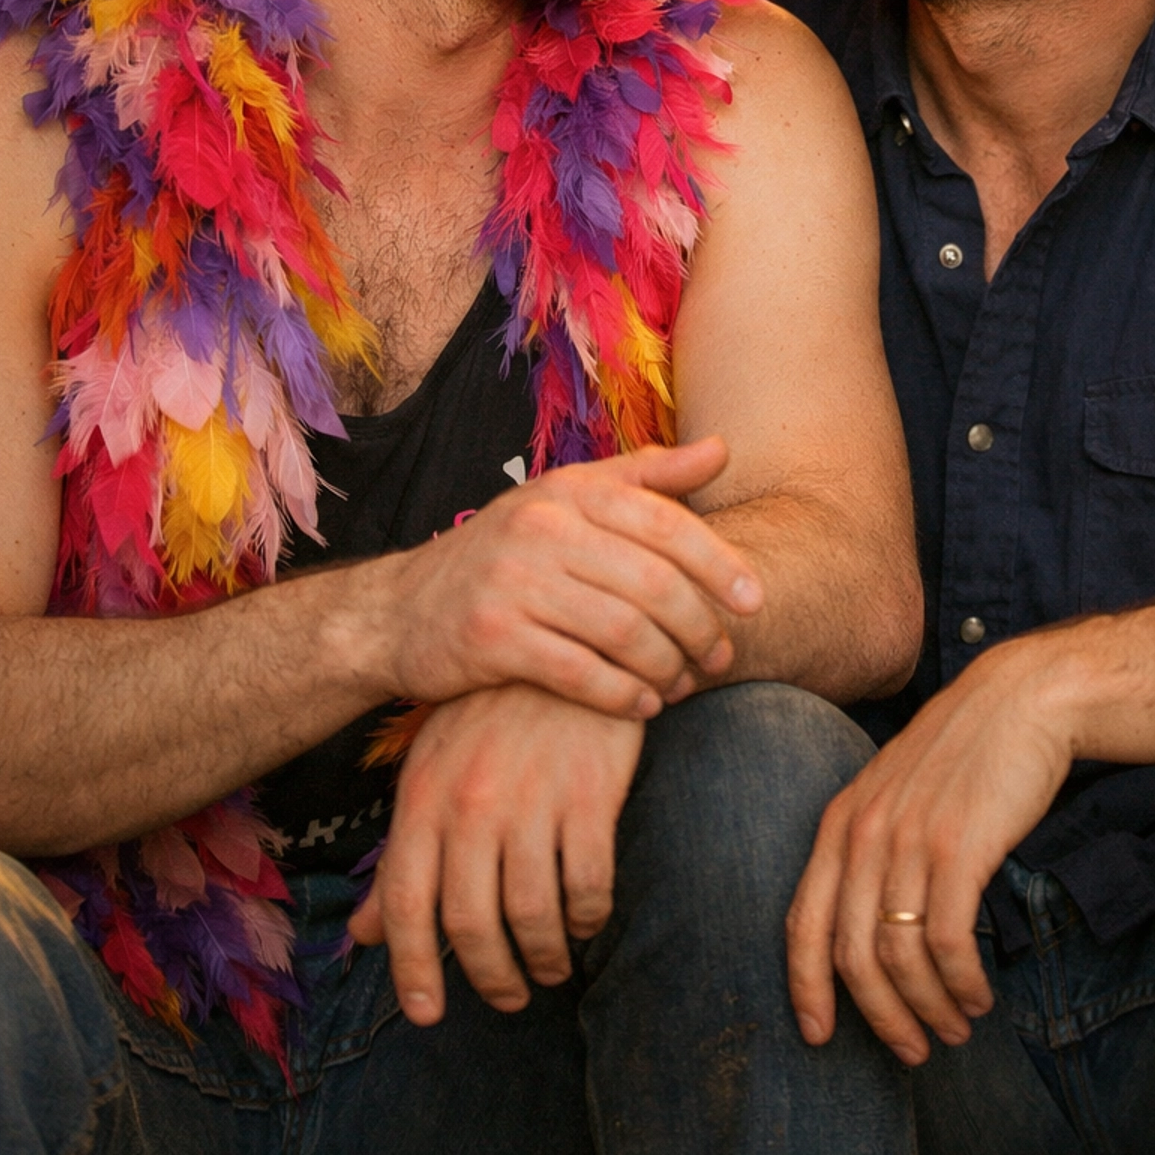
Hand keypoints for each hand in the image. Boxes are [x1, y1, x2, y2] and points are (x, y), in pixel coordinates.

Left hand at [350, 684, 643, 1025]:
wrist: (565, 643)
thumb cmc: (491, 715)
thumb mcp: (431, 771)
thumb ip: (402, 856)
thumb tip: (362, 936)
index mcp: (423, 798)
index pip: (405, 904)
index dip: (412, 969)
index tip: (428, 1014)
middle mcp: (471, 804)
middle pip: (470, 921)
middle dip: (489, 976)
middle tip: (510, 997)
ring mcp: (532, 800)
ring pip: (531, 914)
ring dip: (543, 957)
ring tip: (553, 967)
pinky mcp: (590, 795)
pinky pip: (587, 884)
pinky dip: (587, 917)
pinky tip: (587, 920)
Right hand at [384, 436, 762, 719]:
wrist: (399, 612)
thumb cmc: (505, 554)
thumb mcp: (567, 500)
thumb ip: (645, 477)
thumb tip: (722, 449)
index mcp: (569, 491)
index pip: (666, 523)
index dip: (719, 564)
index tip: (755, 602)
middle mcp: (542, 529)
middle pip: (652, 583)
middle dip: (700, 627)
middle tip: (721, 657)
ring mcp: (514, 582)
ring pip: (623, 632)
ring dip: (668, 666)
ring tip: (684, 684)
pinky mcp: (492, 639)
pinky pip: (580, 674)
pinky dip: (622, 695)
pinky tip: (643, 705)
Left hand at [785, 638, 1074, 1064]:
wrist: (1023, 699)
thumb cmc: (965, 753)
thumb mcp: (896, 792)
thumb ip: (873, 846)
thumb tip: (870, 927)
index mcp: (840, 821)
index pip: (802, 922)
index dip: (804, 987)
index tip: (817, 1035)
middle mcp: (864, 833)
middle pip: (851, 954)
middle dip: (880, 1017)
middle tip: (913, 1050)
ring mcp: (909, 840)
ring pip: (900, 957)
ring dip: (928, 1007)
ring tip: (955, 1027)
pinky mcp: (959, 848)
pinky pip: (947, 941)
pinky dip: (961, 982)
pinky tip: (978, 996)